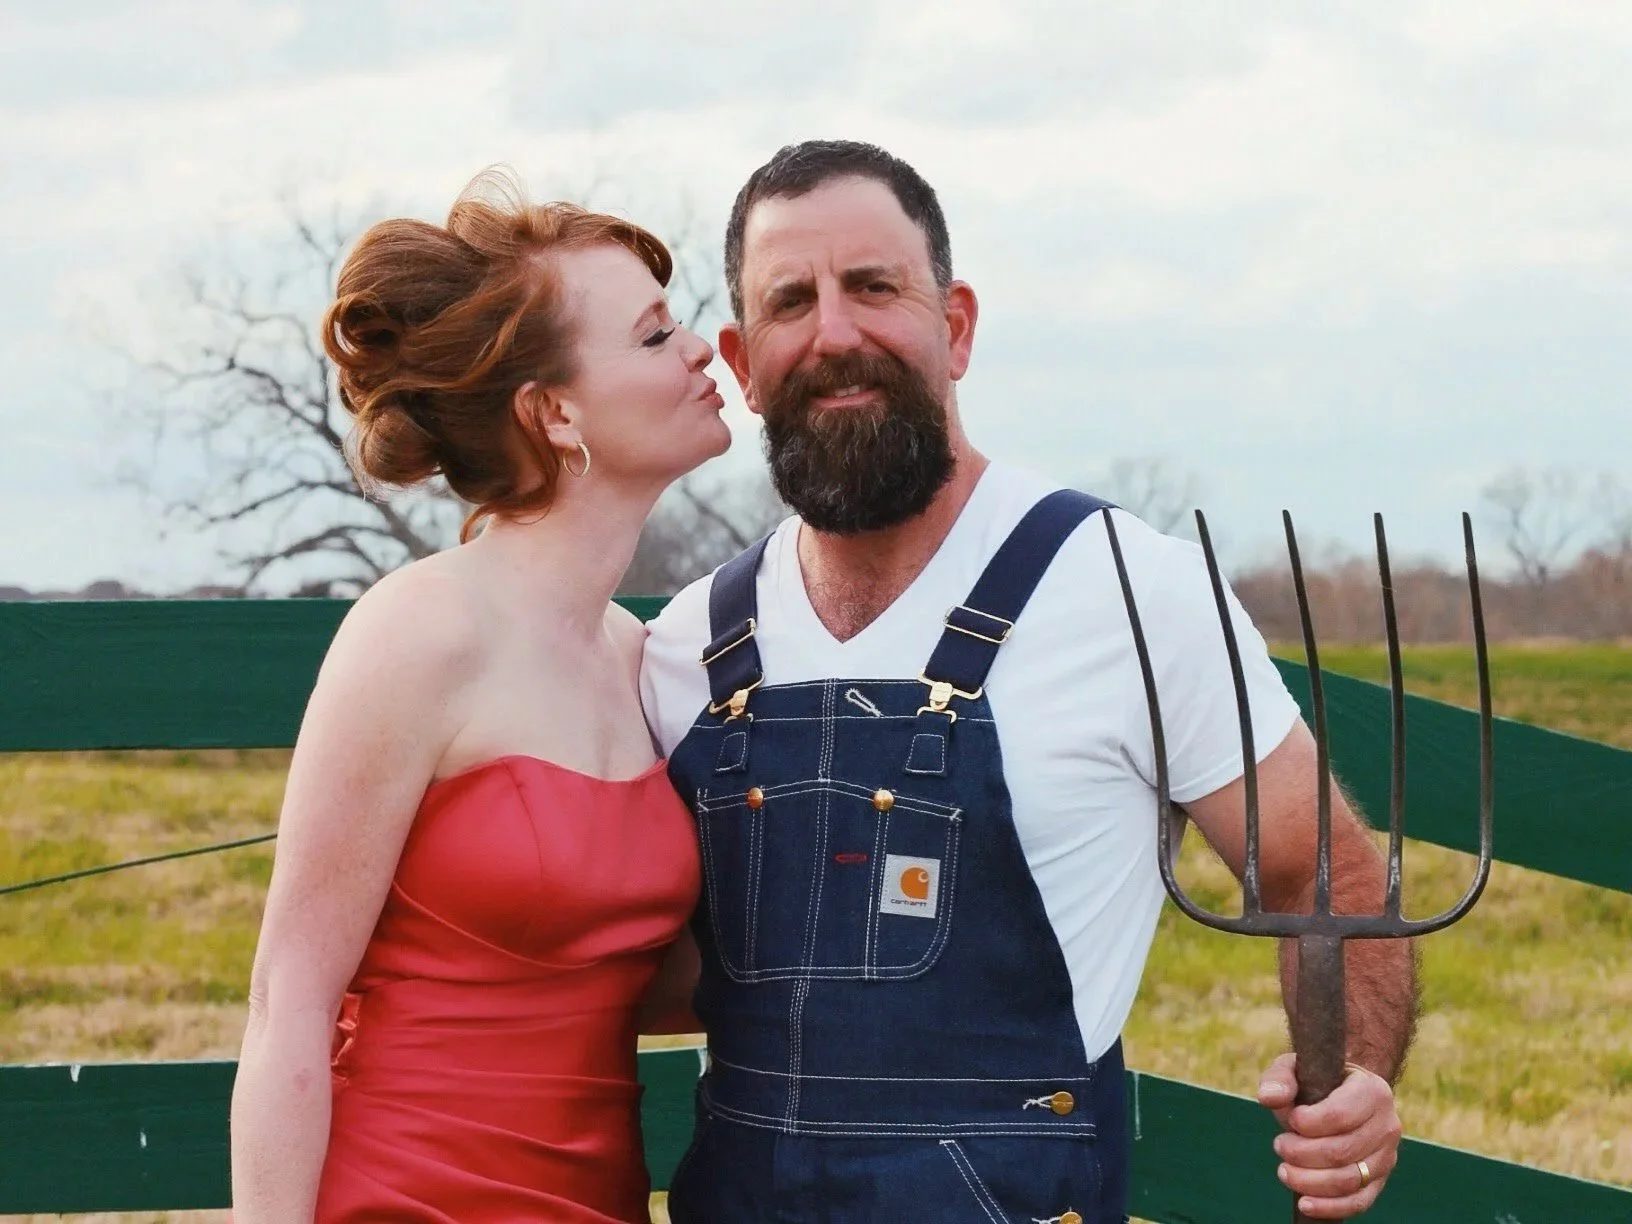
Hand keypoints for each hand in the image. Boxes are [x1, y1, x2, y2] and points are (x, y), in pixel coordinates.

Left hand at [1256, 1052, 1401, 1218]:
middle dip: (1302, 1153)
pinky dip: (1329, 1206)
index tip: (1290, 1120)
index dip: (1309, 1123)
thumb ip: (1279, 1078)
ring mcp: (1386, 1156)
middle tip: (1279, 1145)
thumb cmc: (1314, 1081)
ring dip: (1309, 1180)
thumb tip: (1268, 1097)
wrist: (1338, 1097)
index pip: (1341, 1115)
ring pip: (1349, 1179)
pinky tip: (1303, 1202)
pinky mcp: (1378, 1181)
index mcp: (1373, 1091)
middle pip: (1342, 1151)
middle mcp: (1387, 1125)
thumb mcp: (1295, 1068)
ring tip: (1284, 1170)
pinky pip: (1358, 1202)